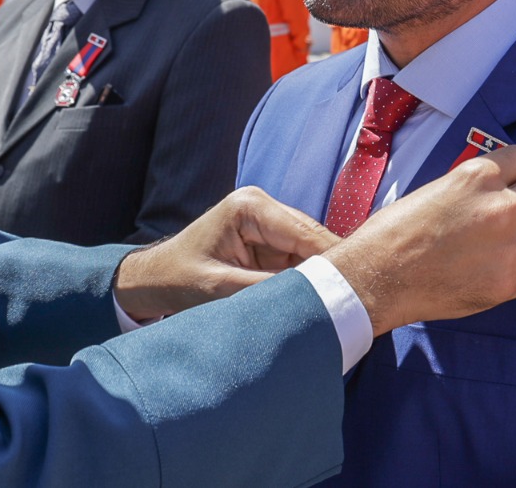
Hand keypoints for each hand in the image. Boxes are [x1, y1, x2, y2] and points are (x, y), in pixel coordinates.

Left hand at [113, 187, 337, 321]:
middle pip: (315, 241)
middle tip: (359, 303)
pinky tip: (321, 303)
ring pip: (313, 254)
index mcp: (250, 206)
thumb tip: (312, 301)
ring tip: (343, 308)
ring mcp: (268, 224)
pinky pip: (300, 262)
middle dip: (331, 272)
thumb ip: (265, 291)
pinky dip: (309, 283)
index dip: (335, 262)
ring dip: (321, 280)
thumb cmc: (177, 279)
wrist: (154, 279)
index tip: (360, 290)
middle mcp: (263, 208)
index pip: (306, 233)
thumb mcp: (219, 289)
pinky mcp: (269, 243)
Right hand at [322, 145, 515, 335]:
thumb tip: (503, 189)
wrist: (376, 276)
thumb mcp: (437, 190)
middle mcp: (501, 208)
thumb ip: (474, 188)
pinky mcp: (507, 284)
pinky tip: (496, 270)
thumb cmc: (396, 231)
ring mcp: (508, 248)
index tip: (511, 183)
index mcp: (478, 176)